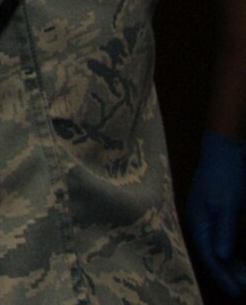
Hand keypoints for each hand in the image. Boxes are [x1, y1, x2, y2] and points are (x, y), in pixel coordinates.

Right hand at [191, 131, 245, 295]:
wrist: (226, 150)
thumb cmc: (223, 174)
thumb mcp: (226, 203)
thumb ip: (224, 230)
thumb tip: (220, 256)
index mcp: (197, 219)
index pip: (208, 253)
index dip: (222, 273)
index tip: (236, 289)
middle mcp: (202, 221)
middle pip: (213, 253)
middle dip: (228, 272)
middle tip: (242, 289)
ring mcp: (211, 217)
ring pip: (220, 247)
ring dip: (232, 264)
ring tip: (244, 278)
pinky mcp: (222, 213)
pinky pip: (226, 238)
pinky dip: (234, 251)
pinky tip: (241, 259)